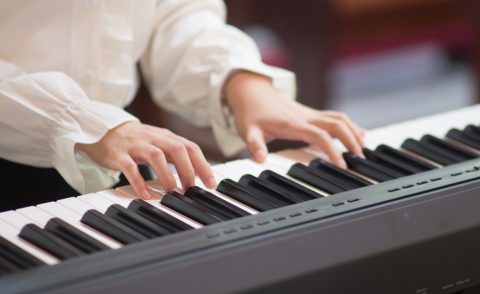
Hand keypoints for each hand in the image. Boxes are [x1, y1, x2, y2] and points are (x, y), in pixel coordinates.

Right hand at [75, 122, 215, 198]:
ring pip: (156, 155)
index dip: (203, 165)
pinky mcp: (118, 154)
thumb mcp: (159, 144)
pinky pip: (130, 167)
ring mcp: (136, 145)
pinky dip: (139, 181)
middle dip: (188, 170)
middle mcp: (153, 138)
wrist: (102, 130)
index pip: (190, 148)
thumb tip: (196, 175)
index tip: (211, 184)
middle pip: (177, 149)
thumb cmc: (136, 141)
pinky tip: (145, 194)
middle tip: (191, 189)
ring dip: (166, 175)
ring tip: (172, 191)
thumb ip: (176, 157)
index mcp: (166, 137)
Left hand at [225, 71, 364, 167]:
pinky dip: (348, 126)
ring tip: (363, 150)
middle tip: (360, 160)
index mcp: (292, 123)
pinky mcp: (310, 114)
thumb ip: (254, 145)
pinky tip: (356, 135)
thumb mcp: (247, 130)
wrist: (251, 92)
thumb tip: (260, 160)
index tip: (342, 165)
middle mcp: (305, 117)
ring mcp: (309, 114)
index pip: (319, 135)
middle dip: (351, 140)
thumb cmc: (251, 113)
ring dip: (353, 131)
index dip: (332, 150)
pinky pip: (335, 117)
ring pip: (339, 118)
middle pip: (337, 124)